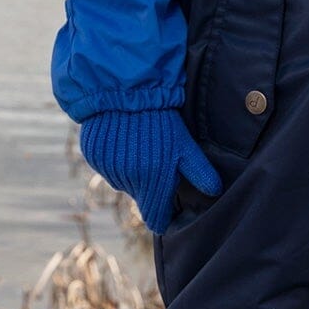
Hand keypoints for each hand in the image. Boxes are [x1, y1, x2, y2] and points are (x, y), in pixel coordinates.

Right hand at [76, 107, 222, 234]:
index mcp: (152, 181)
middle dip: (149, 186)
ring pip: (123, 182)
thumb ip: (199, 171)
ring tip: (140, 146)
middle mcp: (127, 180)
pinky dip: (114, 159)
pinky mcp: (93, 156)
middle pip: (140, 197)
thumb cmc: (162, 120)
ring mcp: (108, 169)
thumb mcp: (185, 145)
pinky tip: (123, 140)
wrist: (126, 90)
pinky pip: (106, 167)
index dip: (162, 217)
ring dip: (131, 172)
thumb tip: (215, 192)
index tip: (167, 212)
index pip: (156, 217)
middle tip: (156, 160)